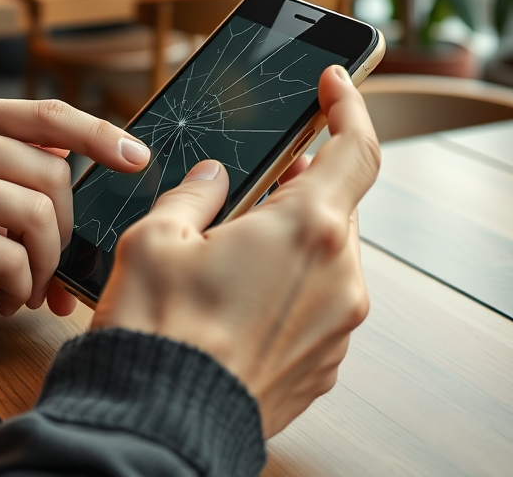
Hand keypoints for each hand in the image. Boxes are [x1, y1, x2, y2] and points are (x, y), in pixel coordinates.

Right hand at [0, 95, 150, 316]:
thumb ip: (30, 167)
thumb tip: (113, 172)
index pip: (51, 115)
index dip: (101, 135)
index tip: (139, 158)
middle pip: (54, 176)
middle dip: (66, 231)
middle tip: (54, 264)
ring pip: (37, 217)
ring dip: (46, 265)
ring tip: (32, 287)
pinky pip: (9, 258)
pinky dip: (21, 286)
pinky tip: (8, 298)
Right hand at [93, 65, 378, 436]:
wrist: (159, 427)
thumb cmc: (156, 332)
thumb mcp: (155, 239)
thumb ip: (195, 195)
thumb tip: (213, 181)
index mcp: (307, 230)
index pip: (357, 150)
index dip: (351, 108)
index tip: (338, 86)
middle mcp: (340, 279)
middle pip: (338, 208)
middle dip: (303, 186)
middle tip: (262, 180)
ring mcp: (338, 328)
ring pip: (328, 260)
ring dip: (294, 243)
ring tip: (235, 250)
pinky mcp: (324, 366)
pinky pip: (320, 308)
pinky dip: (292, 290)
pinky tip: (239, 300)